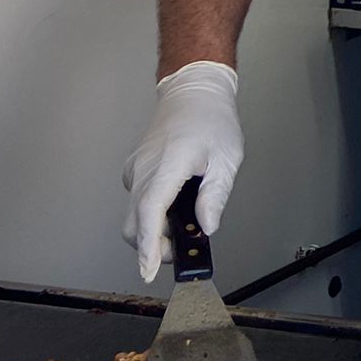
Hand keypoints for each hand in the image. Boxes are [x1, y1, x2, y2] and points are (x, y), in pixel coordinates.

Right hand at [122, 61, 242, 282]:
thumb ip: (214, 196)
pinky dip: (152, 211)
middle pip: (135, 223)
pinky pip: (138, 199)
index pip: (149, 212)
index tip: (149, 270)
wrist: (193, 91)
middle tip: (184, 245)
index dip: (148, 245)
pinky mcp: (135, 169)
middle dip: (154, 245)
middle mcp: (144, 169)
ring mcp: (136, 169)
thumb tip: (206, 227)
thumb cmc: (212, 119)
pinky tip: (177, 202)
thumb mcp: (226, 159)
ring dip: (154, 228)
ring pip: (134, 214)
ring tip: (186, 221)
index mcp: (168, 164)